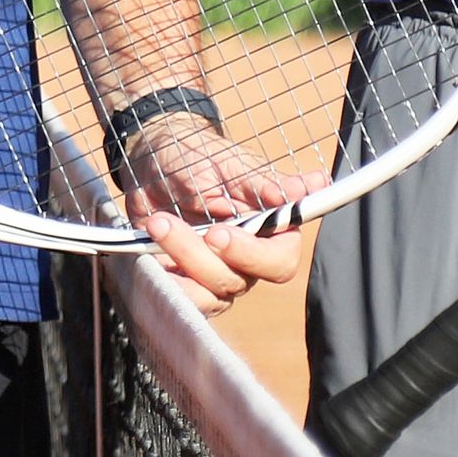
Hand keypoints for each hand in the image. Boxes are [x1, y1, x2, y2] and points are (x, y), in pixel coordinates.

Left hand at [116, 110, 311, 315]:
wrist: (152, 160)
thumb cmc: (197, 157)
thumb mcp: (226, 163)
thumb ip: (261, 183)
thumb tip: (310, 187)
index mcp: (270, 228)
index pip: (281, 259)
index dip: (253, 254)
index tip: (219, 233)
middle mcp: (248, 258)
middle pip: (240, 281)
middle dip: (202, 257)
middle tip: (169, 224)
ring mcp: (217, 273)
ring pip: (208, 292)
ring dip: (179, 259)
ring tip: (156, 223)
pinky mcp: (186, 281)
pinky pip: (182, 300)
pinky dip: (164, 280)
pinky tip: (147, 256)